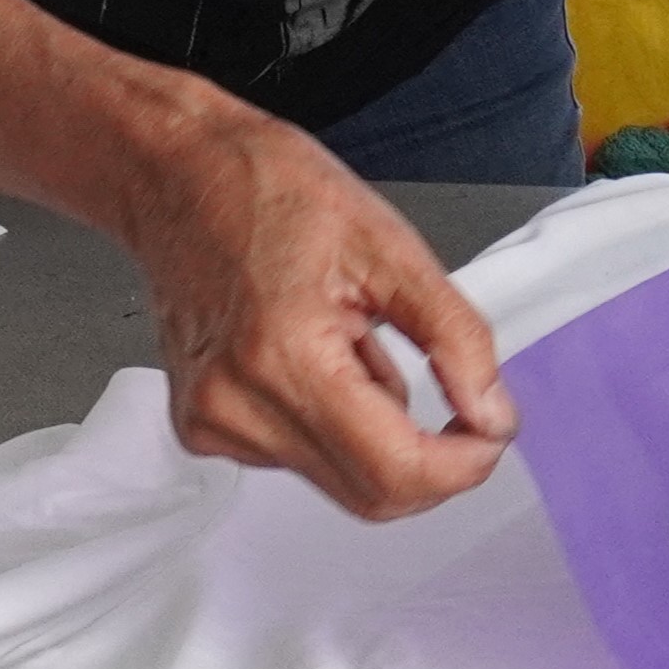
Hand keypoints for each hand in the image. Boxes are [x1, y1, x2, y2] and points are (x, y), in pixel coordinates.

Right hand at [118, 99, 514, 521]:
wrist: (178, 174)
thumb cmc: (267, 189)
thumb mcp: (390, 246)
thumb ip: (454, 336)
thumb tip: (491, 412)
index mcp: (283, 355)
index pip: (394, 470)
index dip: (462, 465)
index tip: (491, 431)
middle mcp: (236, 405)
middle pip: (368, 494)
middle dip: (431, 460)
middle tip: (458, 401)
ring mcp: (213, 422)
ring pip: (338, 479)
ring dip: (378, 432)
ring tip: (357, 341)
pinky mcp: (201, 427)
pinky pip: (298, 457)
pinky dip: (334, 422)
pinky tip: (320, 355)